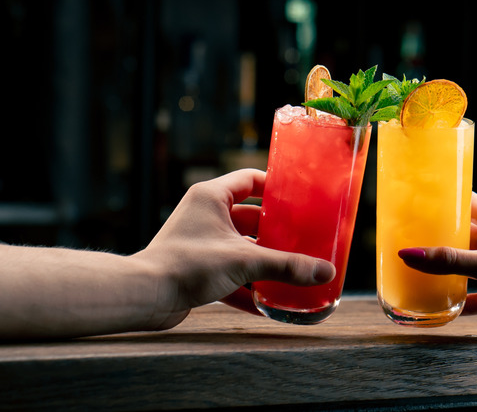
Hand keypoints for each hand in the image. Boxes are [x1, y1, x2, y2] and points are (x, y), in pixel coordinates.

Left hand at [134, 169, 335, 329]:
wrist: (145, 296)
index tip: (299, 199)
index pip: (250, 180)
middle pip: (251, 216)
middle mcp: (204, 215)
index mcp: (212, 197)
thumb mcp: (245, 261)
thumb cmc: (187, 265)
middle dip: (276, 231)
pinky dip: (248, 284)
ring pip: (242, 246)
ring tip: (292, 268)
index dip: (275, 187)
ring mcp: (200, 242)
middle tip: (303, 238)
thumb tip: (325, 272)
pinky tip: (270, 301)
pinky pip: (230, 272)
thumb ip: (287, 266)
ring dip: (264, 259)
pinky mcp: (197, 268)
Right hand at [398, 193, 476, 346]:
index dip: (449, 199)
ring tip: (416, 268)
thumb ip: (450, 261)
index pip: (472, 204)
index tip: (423, 197)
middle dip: (439, 237)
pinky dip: (456, 301)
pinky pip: (473, 298)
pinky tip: (437, 305)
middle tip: (410, 235)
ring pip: (466, 268)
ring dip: (445, 270)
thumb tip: (409, 254)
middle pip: (464, 237)